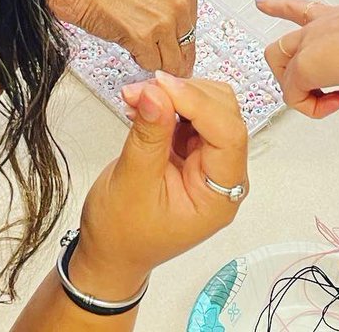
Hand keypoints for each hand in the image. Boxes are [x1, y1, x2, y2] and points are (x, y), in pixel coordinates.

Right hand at [50, 0, 198, 75]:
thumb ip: (174, 9)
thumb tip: (182, 37)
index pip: (194, 32)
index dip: (178, 43)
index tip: (168, 46)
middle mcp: (180, 3)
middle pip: (186, 50)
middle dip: (168, 55)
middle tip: (151, 49)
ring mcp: (164, 21)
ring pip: (171, 62)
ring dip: (154, 59)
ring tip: (137, 41)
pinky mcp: (144, 37)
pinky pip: (151, 65)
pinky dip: (140, 60)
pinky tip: (129, 42)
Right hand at [73, 74, 247, 296]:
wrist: (111, 252)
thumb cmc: (122, 233)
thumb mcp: (131, 183)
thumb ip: (148, 136)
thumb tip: (156, 93)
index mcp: (219, 195)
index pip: (228, 135)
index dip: (198, 104)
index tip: (161, 86)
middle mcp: (224, 176)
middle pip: (224, 115)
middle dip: (184, 94)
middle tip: (141, 90)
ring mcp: (210, 162)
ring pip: (210, 108)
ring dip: (175, 95)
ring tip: (137, 98)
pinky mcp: (194, 151)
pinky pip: (191, 115)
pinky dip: (169, 103)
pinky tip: (143, 106)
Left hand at [257, 0, 338, 117]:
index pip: (308, 10)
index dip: (283, 7)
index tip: (262, 2)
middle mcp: (319, 27)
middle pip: (283, 44)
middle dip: (280, 62)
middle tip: (275, 75)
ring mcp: (307, 46)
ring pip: (281, 69)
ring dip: (301, 91)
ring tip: (327, 100)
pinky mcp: (303, 68)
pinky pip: (295, 98)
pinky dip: (315, 108)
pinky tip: (338, 102)